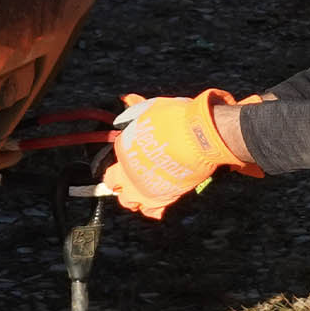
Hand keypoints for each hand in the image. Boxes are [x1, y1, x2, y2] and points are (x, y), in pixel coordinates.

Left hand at [102, 90, 263, 218]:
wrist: (200, 136)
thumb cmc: (175, 120)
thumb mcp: (151, 109)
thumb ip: (136, 110)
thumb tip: (127, 99)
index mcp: (123, 154)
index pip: (109, 168)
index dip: (116, 166)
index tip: (125, 161)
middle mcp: (129, 175)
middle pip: (114, 187)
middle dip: (120, 183)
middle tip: (129, 177)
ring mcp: (146, 189)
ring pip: (130, 202)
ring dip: (133, 197)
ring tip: (142, 188)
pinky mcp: (165, 198)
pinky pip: (153, 211)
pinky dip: (153, 208)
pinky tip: (156, 202)